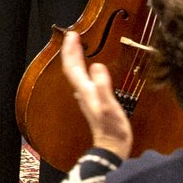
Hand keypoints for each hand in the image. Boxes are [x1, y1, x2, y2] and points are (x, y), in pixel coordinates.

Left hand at [58, 30, 132, 158]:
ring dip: (76, 58)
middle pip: (72, 68)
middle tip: (73, 35)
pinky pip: (84, 79)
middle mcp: (83, 92)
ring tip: (79, 46)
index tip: (72, 34)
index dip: (70, 49)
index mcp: (85, 90)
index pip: (72, 66)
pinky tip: (88, 68)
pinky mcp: (93, 101)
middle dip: (72, 50)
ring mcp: (87, 97)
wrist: (112, 147)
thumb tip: (96, 65)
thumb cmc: (112, 129)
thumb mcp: (108, 105)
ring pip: (77, 73)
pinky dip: (84, 68)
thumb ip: (102, 85)